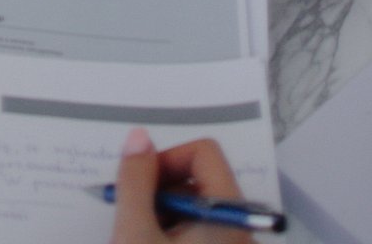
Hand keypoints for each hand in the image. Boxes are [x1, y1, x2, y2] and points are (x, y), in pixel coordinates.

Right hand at [110, 130, 247, 240]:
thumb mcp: (136, 234)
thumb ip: (135, 181)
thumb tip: (139, 138)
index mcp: (229, 215)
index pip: (204, 153)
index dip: (166, 160)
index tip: (139, 183)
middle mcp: (240, 230)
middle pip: (200, 182)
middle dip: (160, 191)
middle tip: (132, 214)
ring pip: (196, 211)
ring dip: (162, 215)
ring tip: (138, 236)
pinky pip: (200, 234)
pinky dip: (171, 235)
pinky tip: (150, 243)